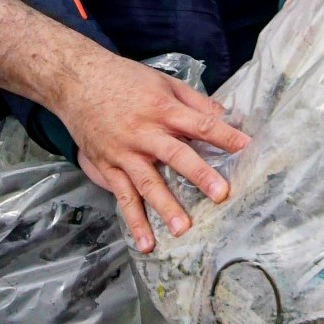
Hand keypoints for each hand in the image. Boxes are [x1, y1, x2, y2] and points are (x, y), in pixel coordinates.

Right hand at [55, 47, 247, 253]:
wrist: (76, 81)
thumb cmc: (123, 79)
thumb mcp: (163, 82)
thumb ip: (194, 101)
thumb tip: (225, 115)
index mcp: (162, 109)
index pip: (199, 123)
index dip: (224, 135)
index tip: (247, 147)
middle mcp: (144, 132)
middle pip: (175, 155)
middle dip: (199, 175)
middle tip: (220, 194)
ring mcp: (124, 153)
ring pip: (147, 182)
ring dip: (164, 206)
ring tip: (181, 228)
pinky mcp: (108, 167)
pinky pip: (123, 197)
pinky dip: (134, 221)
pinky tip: (146, 243)